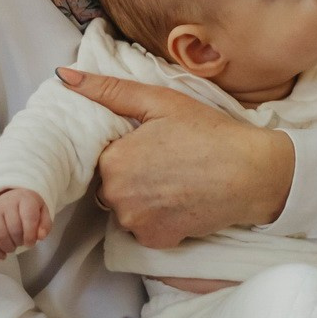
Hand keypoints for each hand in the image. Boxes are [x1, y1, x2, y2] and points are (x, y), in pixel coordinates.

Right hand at [0, 188, 51, 259]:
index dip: (30, 235)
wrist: (7, 197)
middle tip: (21, 243)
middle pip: (13, 229)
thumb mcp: (41, 212)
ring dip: (8, 247)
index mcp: (24, 198)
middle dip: (19, 242)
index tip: (31, 243)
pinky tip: (2, 255)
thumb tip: (40, 236)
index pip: (29, 218)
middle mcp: (6, 201)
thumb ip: (45, 225)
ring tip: (12, 247)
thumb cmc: (27, 208)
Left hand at [61, 69, 295, 247]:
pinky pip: (145, 230)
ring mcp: (136, 222)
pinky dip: (159, 220)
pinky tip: (182, 202)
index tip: (156, 145)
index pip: (105, 157)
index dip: (130, 150)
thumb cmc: (209, 133)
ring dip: (144, 199)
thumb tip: (64, 76)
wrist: (252, 173)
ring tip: (178, 182)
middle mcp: (116, 197)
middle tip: (170, 162)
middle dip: (133, 176)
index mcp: (113, 161)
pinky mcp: (156, 241)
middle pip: (113, 186)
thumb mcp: (161, 102)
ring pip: (127, 209)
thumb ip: (109, 91)